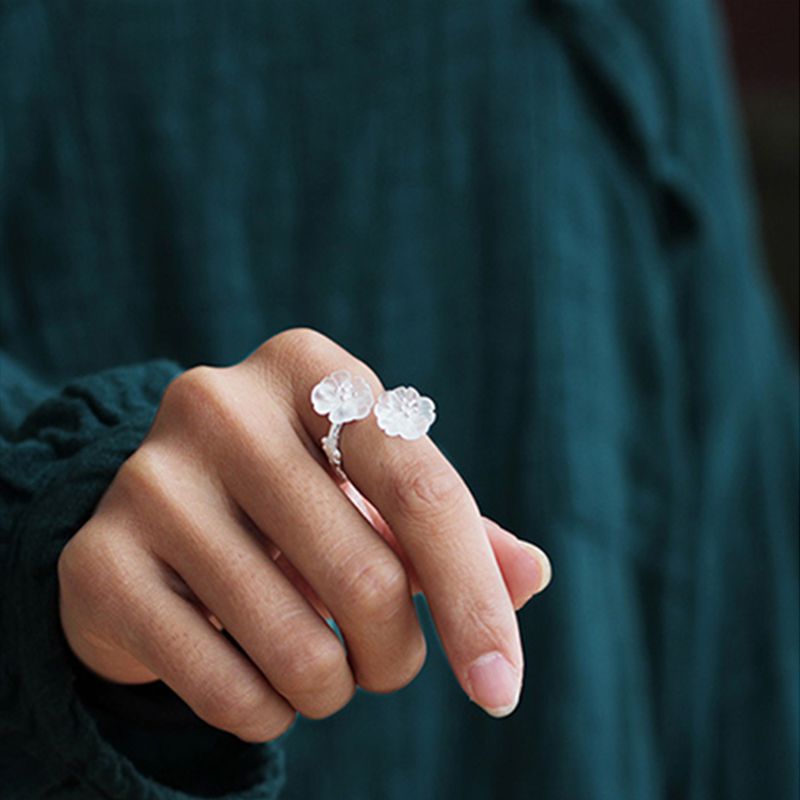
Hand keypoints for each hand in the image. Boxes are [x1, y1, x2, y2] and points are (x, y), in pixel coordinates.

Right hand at [58, 329, 551, 741]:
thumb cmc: (298, 502)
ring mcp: (150, 478)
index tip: (500, 690)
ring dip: (335, 689)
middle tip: (383, 660)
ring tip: (321, 665)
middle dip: (397, 657)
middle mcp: (222, 405)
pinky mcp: (98, 559)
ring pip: (300, 650)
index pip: (422, 490)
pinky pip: (225, 691)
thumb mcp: (379, 496)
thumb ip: (458, 534)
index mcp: (310, 370)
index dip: (475, 600)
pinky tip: (257, 680)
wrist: (162, 517)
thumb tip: (530, 574)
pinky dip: (267, 714)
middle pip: (370, 579)